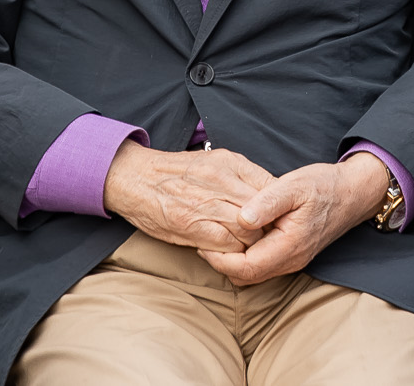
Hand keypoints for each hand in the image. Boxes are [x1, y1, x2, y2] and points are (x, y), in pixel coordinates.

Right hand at [102, 143, 276, 253]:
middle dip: (268, 228)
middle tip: (268, 236)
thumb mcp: (215, 162)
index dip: (278, 208)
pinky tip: (226, 249)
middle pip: (263, 212)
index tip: (278, 218)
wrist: (135, 178)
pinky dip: (231, 251)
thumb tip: (271, 192)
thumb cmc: (177, 172)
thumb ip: (243, 175)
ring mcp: (206, 204)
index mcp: (231, 163)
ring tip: (246, 244)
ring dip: (251, 242)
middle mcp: (222, 181)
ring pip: (248, 231)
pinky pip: (226, 244)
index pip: (271, 188)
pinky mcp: (191, 225)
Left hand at [198, 152, 391, 286]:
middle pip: (245, 276)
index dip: (219, 259)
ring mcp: (293, 260)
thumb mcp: (295, 186)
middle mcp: (291, 260)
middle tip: (203, 240)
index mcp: (289, 246)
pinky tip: (238, 237)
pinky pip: (262, 266)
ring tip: (217, 238)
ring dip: (232, 261)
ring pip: (252, 274)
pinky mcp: (292, 255)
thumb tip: (241, 218)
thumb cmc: (324, 186)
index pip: (244, 267)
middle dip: (221, 263)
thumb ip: (267, 202)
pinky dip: (244, 257)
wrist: (354, 193)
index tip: (203, 241)